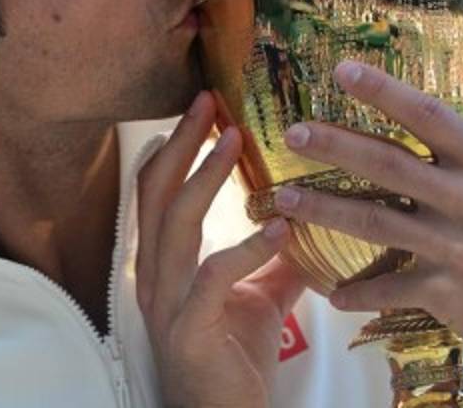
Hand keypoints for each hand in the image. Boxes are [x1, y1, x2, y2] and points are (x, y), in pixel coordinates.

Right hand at [136, 91, 305, 407]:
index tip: (203, 107)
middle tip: (209, 102)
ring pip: (174, 225)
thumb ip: (273, 260)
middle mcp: (156, 276)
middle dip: (182, 143)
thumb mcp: (259, 299)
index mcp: (165, 263)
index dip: (175, 146)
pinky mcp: (190, 331)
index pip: (156, 191)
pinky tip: (279, 227)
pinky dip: (245, 247)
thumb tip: (306, 222)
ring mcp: (167, 303)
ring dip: (204, 178)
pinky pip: (212, 278)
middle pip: (156, 194)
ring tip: (234, 142)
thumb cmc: (233, 361)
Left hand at [272, 43, 462, 370]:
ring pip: (376, 224)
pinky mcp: (445, 292)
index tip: (342, 69)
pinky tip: (327, 291)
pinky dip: (358, 292)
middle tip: (292, 132)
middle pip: (390, 165)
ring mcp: (455, 249)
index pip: (431, 117)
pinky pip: (390, 289)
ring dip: (324, 212)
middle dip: (336, 146)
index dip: (385, 91)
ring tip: (282, 200)